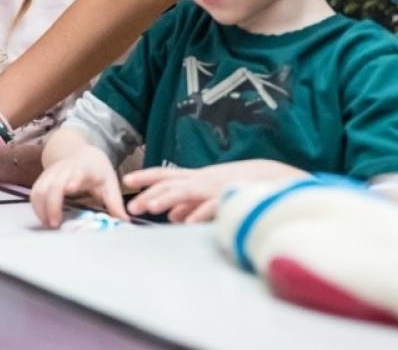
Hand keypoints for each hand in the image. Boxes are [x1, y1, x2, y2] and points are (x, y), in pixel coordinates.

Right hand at [30, 145, 126, 227]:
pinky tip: (44, 218)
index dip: (73, 179)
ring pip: (40, 189)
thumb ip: (115, 202)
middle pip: (53, 184)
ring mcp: (51, 173)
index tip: (70, 188)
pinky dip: (36, 207)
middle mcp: (64, 169)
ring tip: (49, 224)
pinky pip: (35, 192)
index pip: (77, 172)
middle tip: (55, 224)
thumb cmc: (97, 169)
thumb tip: (124, 221)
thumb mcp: (110, 182)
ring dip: (41, 208)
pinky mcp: (43, 178)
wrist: (80, 153)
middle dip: (52, 204)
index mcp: (84, 169)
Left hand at [122, 160, 305, 223]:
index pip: (164, 174)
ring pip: (186, 191)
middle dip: (148, 194)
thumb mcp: (209, 194)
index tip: (125, 181)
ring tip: (151, 208)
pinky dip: (199, 213)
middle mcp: (201, 180)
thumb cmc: (237, 185)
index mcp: (195, 178)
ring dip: (167, 199)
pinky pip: (211, 205)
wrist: (272, 177)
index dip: (145, 176)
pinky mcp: (230, 197)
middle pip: (170, 184)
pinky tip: (187, 223)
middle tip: (130, 206)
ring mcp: (215, 187)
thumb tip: (172, 216)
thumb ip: (191, 204)